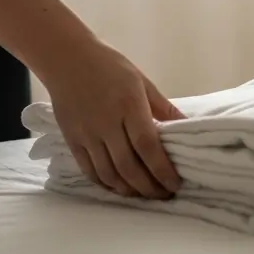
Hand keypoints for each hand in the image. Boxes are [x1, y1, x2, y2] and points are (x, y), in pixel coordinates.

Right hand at [40, 41, 184, 199]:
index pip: (148, 146)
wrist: (66, 58)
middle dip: (149, 187)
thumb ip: (163, 107)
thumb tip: (186, 127)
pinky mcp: (72, 140)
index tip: (176, 184)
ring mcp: (86, 134)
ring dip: (129, 190)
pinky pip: (89, 170)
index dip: (162, 170)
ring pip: (108, 173)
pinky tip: (119, 187)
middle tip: (164, 195)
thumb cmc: (110, 66)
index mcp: (128, 106)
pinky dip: (106, 184)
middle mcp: (106, 123)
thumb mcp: (142, 82)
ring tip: (145, 194)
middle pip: (129, 166)